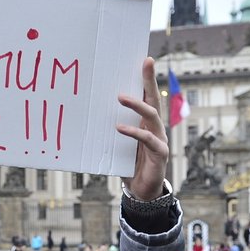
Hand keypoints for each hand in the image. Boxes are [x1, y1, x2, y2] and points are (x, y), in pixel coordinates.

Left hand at [117, 57, 167, 200]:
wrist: (142, 191)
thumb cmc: (129, 164)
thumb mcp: (118, 143)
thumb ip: (112, 128)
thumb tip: (89, 112)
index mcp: (146, 123)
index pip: (149, 96)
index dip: (148, 78)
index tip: (146, 59)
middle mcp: (156, 128)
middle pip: (155, 99)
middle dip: (150, 80)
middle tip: (145, 64)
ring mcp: (160, 140)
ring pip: (153, 116)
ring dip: (138, 105)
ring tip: (121, 97)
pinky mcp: (160, 154)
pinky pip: (149, 140)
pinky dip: (134, 133)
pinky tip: (120, 128)